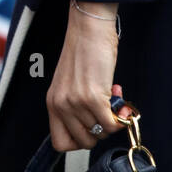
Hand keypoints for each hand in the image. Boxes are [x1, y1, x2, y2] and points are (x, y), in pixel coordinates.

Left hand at [46, 0, 120, 150]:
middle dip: (100, 131)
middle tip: (106, 111)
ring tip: (113, 98)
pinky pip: (110, 123)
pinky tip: (119, 97)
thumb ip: (77, 106)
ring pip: (100, 133)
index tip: (91, 126)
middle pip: (84, 141)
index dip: (79, 140)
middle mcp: (61, 105)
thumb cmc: (83, 52)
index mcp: (52, 103)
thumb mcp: (70, 84)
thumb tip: (101, 126)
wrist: (88, 28)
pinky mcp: (92, 96)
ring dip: (112, 120)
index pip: (60, 143)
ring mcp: (75, 102)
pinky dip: (119, 116)